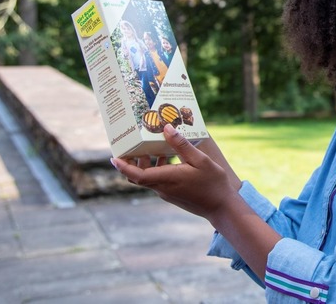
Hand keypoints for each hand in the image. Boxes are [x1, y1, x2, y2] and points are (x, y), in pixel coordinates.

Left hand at [111, 124, 237, 220]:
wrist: (221, 207)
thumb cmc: (213, 183)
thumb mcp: (200, 160)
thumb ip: (181, 145)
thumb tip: (166, 128)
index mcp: (167, 179)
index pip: (137, 175)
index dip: (124, 167)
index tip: (114, 158)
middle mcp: (163, 188)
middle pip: (138, 176)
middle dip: (132, 162)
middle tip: (133, 145)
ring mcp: (167, 193)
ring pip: (148, 178)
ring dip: (147, 164)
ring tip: (155, 147)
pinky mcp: (172, 195)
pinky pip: (157, 181)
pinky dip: (157, 169)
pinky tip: (169, 158)